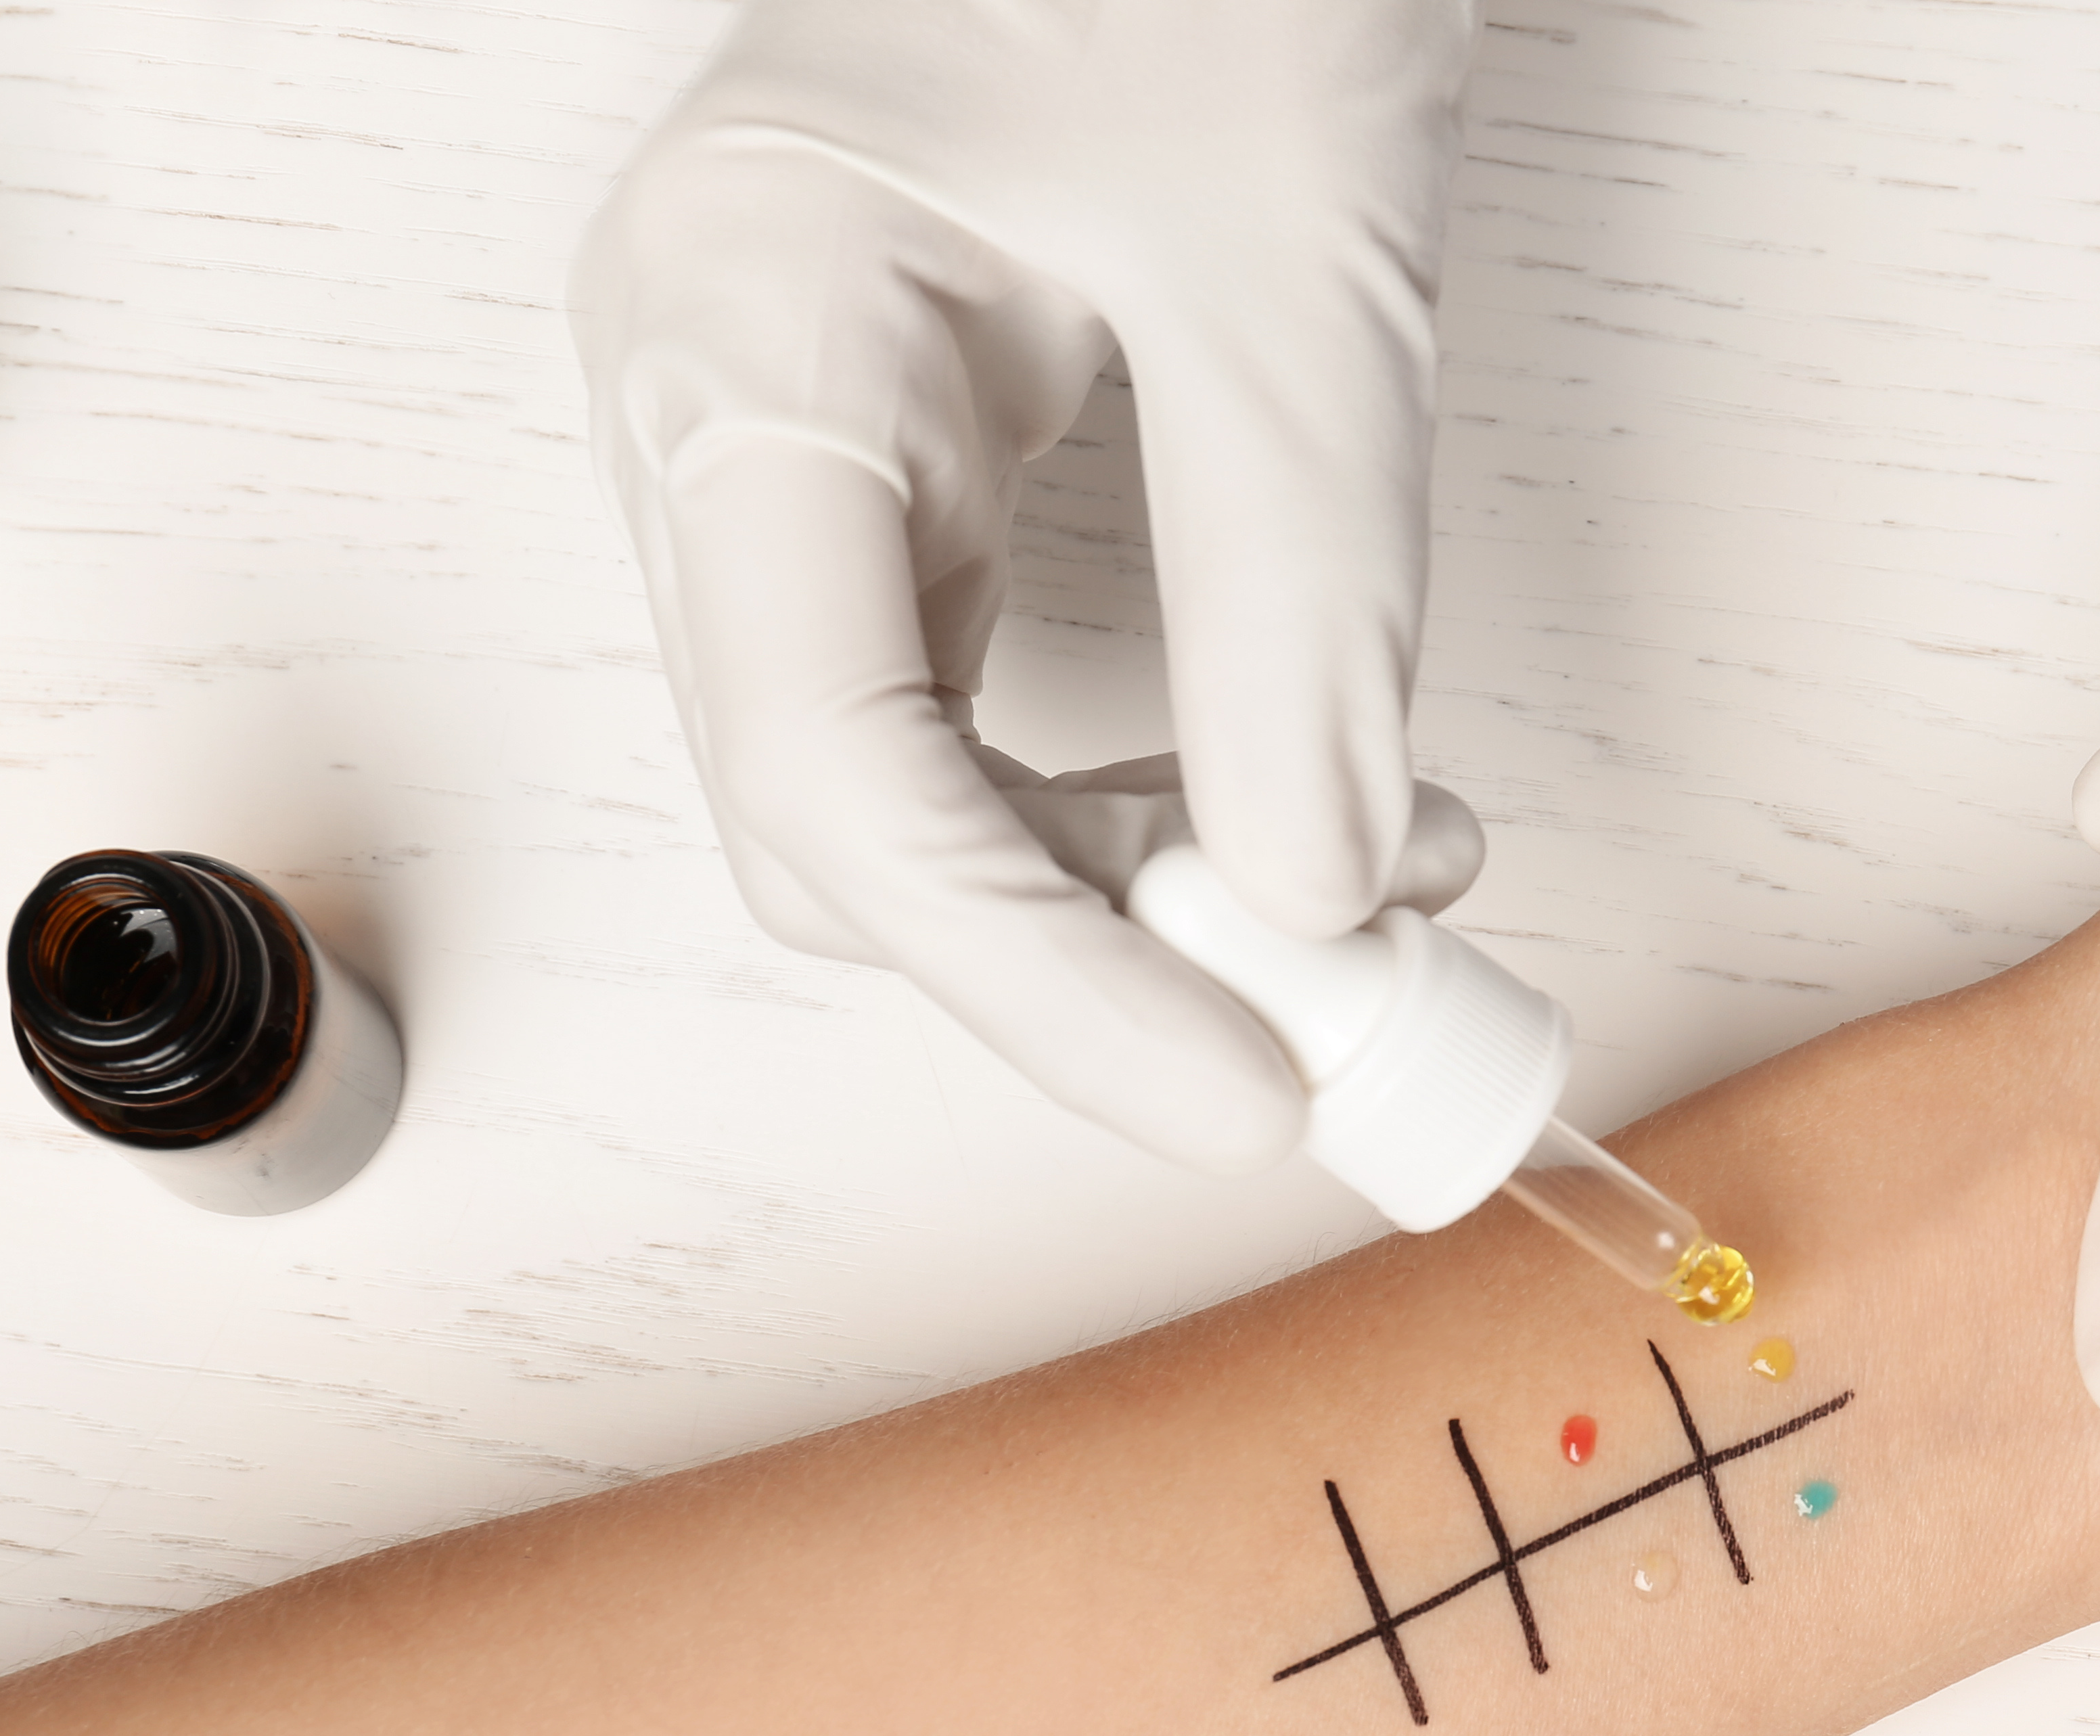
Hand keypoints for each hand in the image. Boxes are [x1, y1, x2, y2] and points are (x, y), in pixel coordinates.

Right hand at [574, 0, 1486, 1172]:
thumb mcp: (1293, 284)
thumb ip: (1306, 615)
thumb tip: (1327, 909)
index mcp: (743, 331)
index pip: (837, 779)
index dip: (1043, 981)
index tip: (1248, 1087)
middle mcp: (725, 410)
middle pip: (849, 824)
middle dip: (1089, 952)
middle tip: (1338, 1018)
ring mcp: (804, 445)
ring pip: (917, 797)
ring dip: (1133, 894)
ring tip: (1374, 898)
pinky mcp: (910, 465)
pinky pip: (982, 715)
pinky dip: (1142, 802)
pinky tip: (1308, 811)